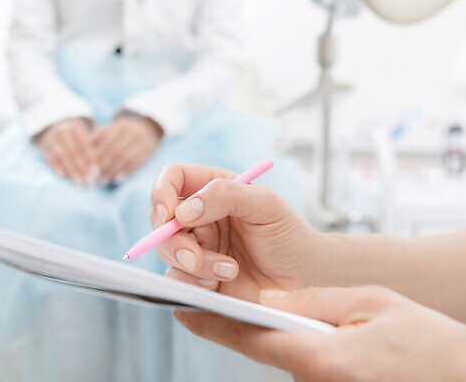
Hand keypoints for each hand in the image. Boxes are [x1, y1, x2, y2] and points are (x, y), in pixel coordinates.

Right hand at [39, 118, 97, 185]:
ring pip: (63, 156)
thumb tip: (97, 169)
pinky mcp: (44, 148)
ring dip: (72, 170)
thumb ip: (91, 149)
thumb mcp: (84, 137)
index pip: (85, 144)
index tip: (97, 171)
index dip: (91, 159)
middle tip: (90, 180)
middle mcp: (62, 130)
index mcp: (75, 126)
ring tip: (80, 182)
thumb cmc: (75, 139)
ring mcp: (52, 139)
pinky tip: (64, 176)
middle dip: (83, 167)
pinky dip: (57, 168)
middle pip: (74, 151)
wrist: (53, 132)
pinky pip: (51, 159)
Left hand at [93, 115, 162, 183]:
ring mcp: (142, 143)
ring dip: (112, 171)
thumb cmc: (124, 133)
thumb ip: (100, 133)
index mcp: (122, 126)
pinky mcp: (148, 153)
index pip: (107, 143)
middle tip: (95, 176)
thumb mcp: (113, 128)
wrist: (149, 131)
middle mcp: (133, 133)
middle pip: (115, 151)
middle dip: (103, 165)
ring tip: (103, 180)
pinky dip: (124, 173)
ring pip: (125, 159)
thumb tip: (89, 141)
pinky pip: (135, 164)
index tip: (89, 167)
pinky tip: (116, 179)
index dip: (97, 156)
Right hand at [151, 164, 323, 300]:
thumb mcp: (266, 205)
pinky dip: (194, 283)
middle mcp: (199, 216)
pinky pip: (176, 279)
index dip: (161, 192)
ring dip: (194, 264)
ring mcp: (197, 247)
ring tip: (230, 271)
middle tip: (194, 256)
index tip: (168, 214)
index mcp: (212, 189)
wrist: (305, 278)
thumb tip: (182, 210)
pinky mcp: (198, 276)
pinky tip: (220, 285)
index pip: (171, 178)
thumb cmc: (289, 235)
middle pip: (160, 219)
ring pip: (167, 251)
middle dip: (172, 240)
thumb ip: (225, 195)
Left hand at [174, 286, 465, 380]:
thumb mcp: (372, 304)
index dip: (209, 320)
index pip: (247, 337)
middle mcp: (313, 381)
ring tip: (259, 305)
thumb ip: (314, 302)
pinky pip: (305, 365)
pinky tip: (302, 327)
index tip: (179, 306)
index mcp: (318, 357)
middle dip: (236, 323)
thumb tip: (267, 300)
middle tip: (207, 292)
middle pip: (261, 348)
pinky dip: (295, 343)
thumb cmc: (432, 344)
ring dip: (268, 333)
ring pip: (284, 356)